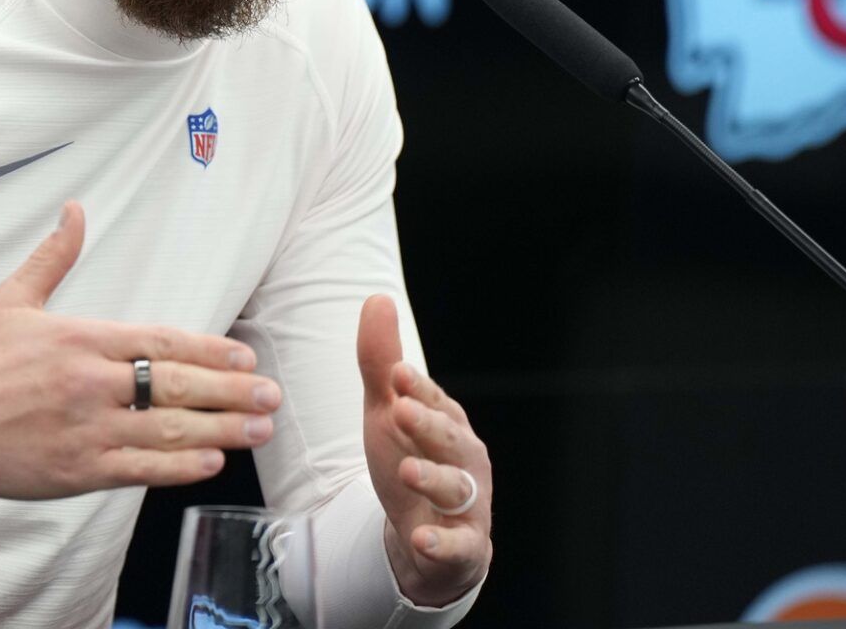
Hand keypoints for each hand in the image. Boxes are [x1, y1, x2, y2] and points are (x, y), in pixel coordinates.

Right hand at [0, 201, 281, 498]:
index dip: (210, 351)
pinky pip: (141, 469)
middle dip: (232, 392)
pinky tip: (211, 463)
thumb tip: (74, 209)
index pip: (163, 341)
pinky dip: (180, 467)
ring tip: (258, 429)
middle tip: (271, 394)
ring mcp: (88, 429)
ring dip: (222, 431)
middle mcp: (93, 382)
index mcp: (83, 339)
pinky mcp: (77, 471)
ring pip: (169, 430)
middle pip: (178, 386)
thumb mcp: (11, 299)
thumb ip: (53, 257)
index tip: (245, 356)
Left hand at [357, 294, 491, 606]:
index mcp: (448, 424)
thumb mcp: (386, 414)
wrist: (424, 540)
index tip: (397, 374)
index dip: (418, 390)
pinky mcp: (464, 548)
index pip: (434, 402)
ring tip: (407, 470)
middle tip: (400, 410)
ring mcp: (468, 504)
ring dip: (432, 479)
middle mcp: (464, 459)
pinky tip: (421, 536)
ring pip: (456, 488)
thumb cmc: (410, 464)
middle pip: (449, 440)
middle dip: (427, 426)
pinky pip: (458, 545)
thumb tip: (377, 298)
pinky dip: (442, 541)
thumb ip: (380, 363)